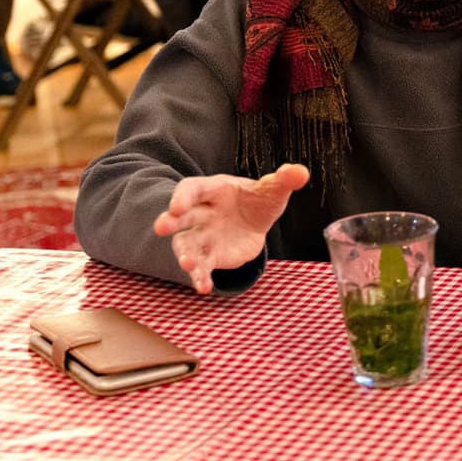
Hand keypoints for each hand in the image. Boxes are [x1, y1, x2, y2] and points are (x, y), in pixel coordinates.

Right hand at [152, 163, 309, 294]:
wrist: (253, 221)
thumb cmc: (256, 200)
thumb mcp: (272, 189)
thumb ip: (284, 180)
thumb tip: (301, 172)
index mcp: (213, 190)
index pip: (192, 189)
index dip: (183, 196)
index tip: (177, 205)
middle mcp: (201, 213)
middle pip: (182, 217)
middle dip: (171, 222)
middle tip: (161, 227)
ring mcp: (203, 236)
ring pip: (187, 245)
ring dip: (185, 255)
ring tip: (187, 265)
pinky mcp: (210, 255)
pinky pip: (202, 267)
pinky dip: (201, 277)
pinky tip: (204, 288)